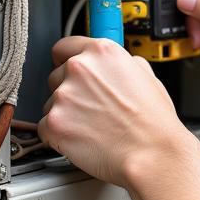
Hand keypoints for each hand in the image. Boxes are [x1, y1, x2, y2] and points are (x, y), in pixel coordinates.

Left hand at [39, 37, 199, 187]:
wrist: (152, 153)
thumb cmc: (154, 121)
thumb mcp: (148, 77)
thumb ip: (123, 64)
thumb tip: (113, 66)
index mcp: (103, 52)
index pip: (65, 46)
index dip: (69, 60)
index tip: (71, 69)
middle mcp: (80, 68)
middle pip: (56, 75)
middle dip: (70, 90)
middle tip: (92, 106)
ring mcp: (64, 96)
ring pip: (51, 103)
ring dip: (65, 113)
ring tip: (93, 126)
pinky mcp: (54, 123)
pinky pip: (46, 127)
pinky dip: (59, 135)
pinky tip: (83, 138)